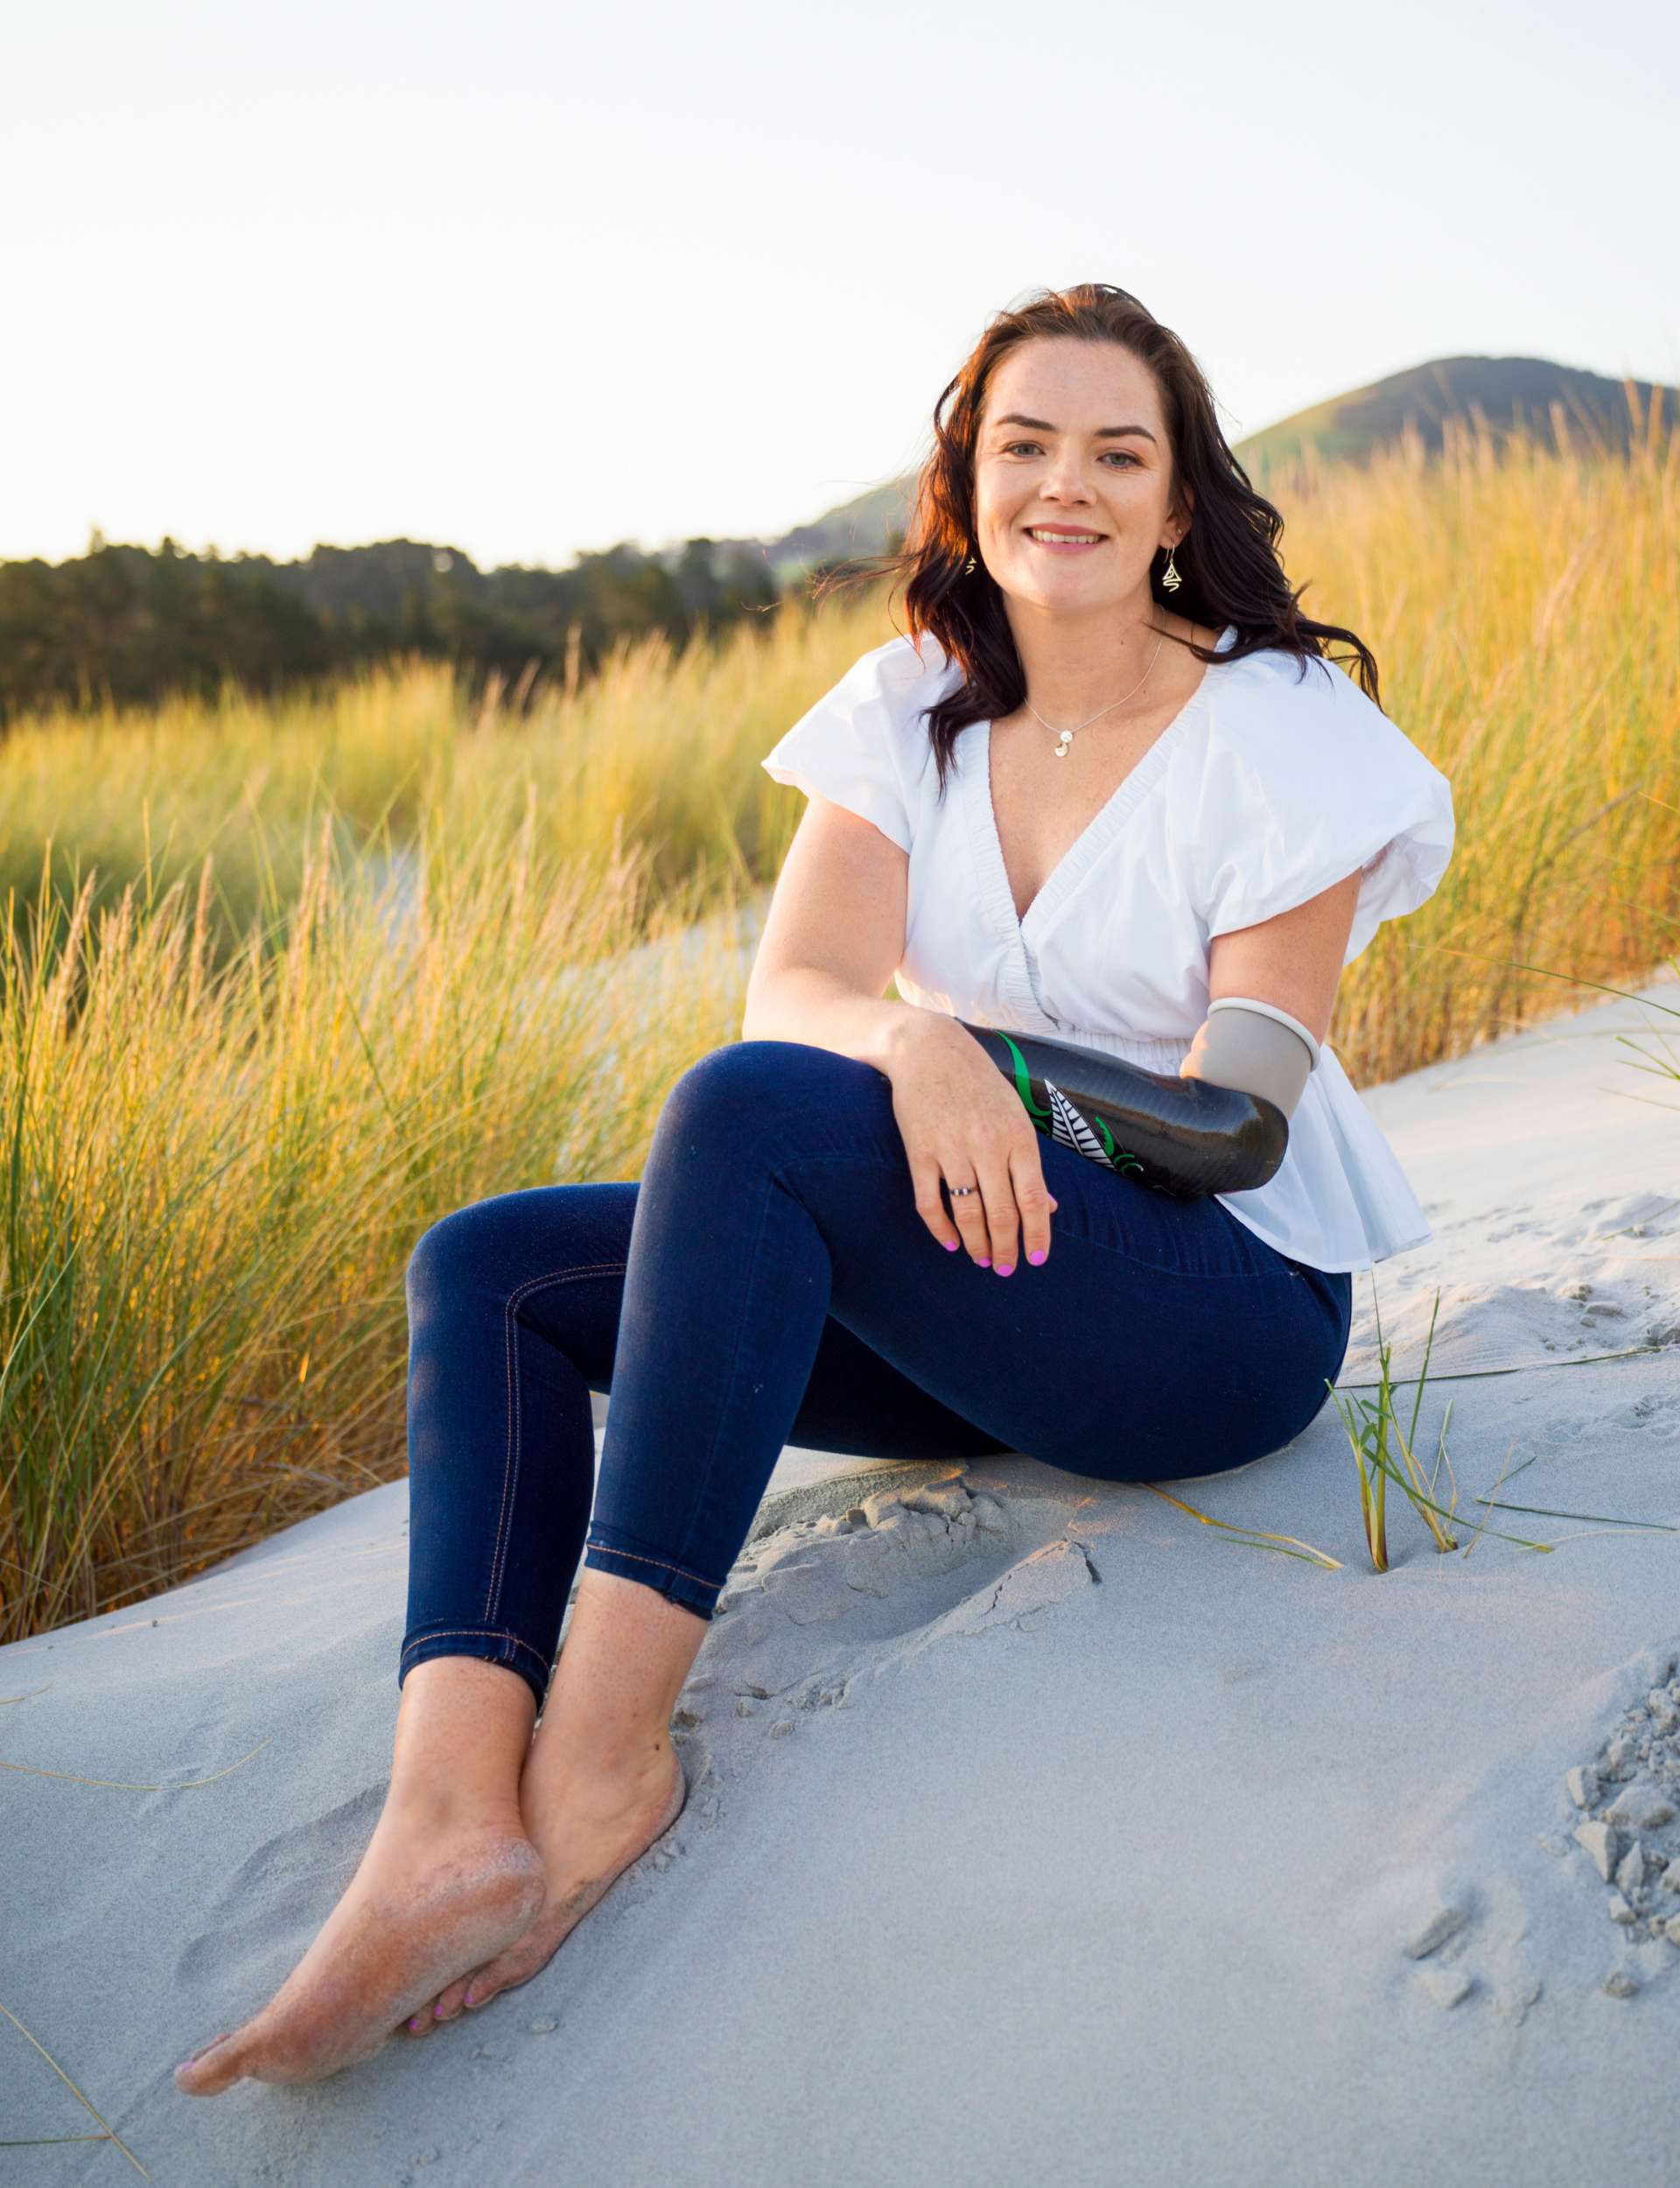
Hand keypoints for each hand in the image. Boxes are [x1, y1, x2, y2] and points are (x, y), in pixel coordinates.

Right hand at [883, 1012, 1059, 1272]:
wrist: (929, 1049)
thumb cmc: (979, 1084)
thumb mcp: (1014, 1115)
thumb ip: (1030, 1162)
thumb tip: (1047, 1206)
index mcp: (1018, 1137)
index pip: (1034, 1198)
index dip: (1038, 1234)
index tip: (1037, 1259)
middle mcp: (988, 1145)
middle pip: (1001, 1213)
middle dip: (1005, 1248)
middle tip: (1005, 1268)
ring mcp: (951, 1149)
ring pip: (967, 1212)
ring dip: (975, 1243)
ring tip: (981, 1259)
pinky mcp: (919, 1151)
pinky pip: (929, 1201)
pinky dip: (940, 1228)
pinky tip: (949, 1242)